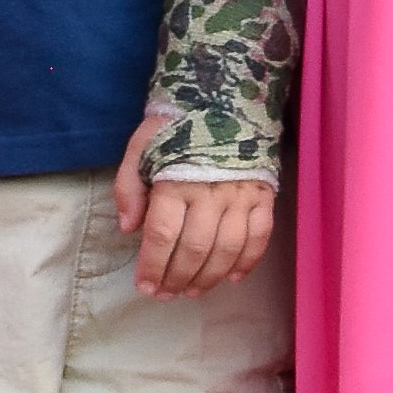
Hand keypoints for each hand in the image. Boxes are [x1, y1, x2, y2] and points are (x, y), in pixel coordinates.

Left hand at [113, 122, 277, 295]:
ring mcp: (241, 195)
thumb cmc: (175, 128)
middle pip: (195, 248)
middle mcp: (211, 191)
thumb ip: (128, 186)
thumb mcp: (140, 147)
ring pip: (228, 249)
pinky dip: (248, 261)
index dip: (152, 265)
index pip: (163, 234)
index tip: (145, 286)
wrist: (223, 98)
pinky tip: (232, 278)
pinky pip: (260, 236)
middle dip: (178, 278)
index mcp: (175, 180)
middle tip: (166, 295)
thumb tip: (129, 228)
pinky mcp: (264, 196)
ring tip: (193, 292)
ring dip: (210, 277)